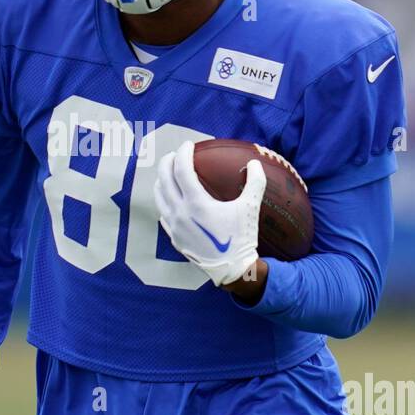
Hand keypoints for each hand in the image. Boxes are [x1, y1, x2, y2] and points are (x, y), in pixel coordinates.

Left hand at [153, 140, 265, 286]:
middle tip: (175, 154)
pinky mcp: (173, 237)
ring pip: (159, 196)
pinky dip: (164, 201)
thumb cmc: (241, 238)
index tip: (189, 145)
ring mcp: (174, 226)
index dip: (183, 152)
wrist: (231, 269)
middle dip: (167, 162)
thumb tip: (255, 163)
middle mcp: (180, 212)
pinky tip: (171, 199)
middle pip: (164, 179)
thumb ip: (255, 182)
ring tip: (169, 173)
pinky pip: (163, 214)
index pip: (182, 169)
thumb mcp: (250, 208)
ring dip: (162, 180)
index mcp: (196, 203)